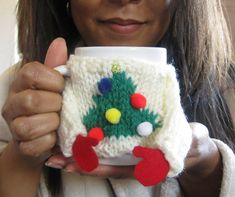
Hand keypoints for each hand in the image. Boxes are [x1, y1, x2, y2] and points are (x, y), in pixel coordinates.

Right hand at [1, 38, 66, 166]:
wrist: (43, 137)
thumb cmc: (51, 106)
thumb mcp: (55, 85)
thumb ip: (56, 65)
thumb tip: (60, 42)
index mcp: (22, 83)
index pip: (32, 72)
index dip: (53, 80)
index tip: (62, 87)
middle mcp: (13, 102)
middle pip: (32, 100)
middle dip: (55, 104)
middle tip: (62, 106)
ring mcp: (15, 125)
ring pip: (30, 124)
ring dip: (52, 124)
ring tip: (59, 122)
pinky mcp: (21, 145)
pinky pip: (35, 145)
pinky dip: (50, 141)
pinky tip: (54, 136)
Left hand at [47, 122, 221, 182]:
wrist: (189, 144)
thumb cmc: (186, 144)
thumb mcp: (188, 142)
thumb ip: (184, 143)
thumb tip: (184, 142)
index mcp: (143, 165)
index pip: (114, 168)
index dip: (93, 167)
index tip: (72, 165)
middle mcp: (130, 161)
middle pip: (100, 164)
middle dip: (77, 162)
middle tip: (54, 159)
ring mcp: (126, 153)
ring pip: (99, 156)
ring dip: (78, 153)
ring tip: (57, 151)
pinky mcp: (125, 143)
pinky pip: (104, 146)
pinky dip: (90, 143)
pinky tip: (78, 137)